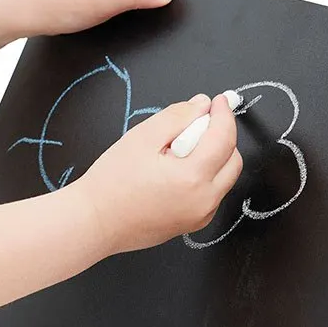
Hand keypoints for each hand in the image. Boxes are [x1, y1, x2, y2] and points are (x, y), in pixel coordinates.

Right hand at [71, 93, 242, 254]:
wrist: (94, 221)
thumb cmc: (111, 184)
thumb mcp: (142, 137)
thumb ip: (177, 116)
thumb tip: (202, 105)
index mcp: (193, 178)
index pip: (225, 139)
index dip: (224, 114)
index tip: (219, 101)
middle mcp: (203, 201)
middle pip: (233, 160)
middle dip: (221, 138)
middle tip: (191, 128)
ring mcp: (200, 216)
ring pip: (224, 179)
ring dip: (212, 159)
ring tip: (175, 154)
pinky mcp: (192, 224)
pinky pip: (210, 194)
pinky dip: (202, 178)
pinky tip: (173, 173)